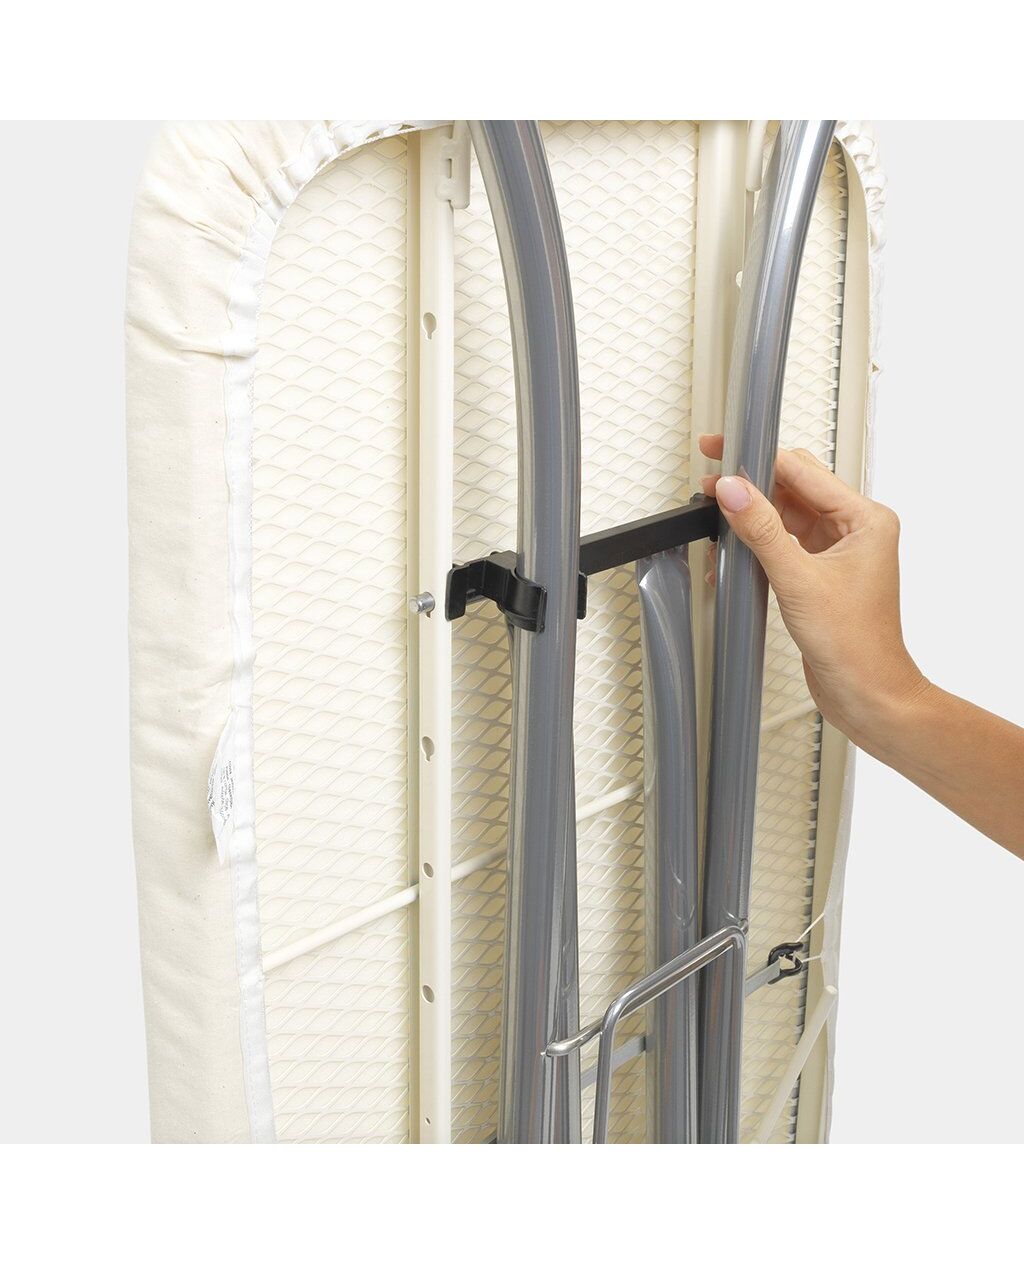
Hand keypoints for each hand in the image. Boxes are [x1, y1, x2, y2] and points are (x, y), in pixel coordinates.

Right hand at [698, 433, 929, 756]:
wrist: (868, 694)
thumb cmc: (856, 645)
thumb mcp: (799, 580)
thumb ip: (761, 530)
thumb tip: (733, 491)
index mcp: (866, 520)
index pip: (804, 471)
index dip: (760, 458)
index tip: (725, 451)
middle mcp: (854, 531)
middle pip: (794, 488)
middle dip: (751, 483)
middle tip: (713, 476)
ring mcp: (836, 553)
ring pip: (784, 516)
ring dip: (751, 516)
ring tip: (715, 513)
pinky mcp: (818, 575)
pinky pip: (782, 545)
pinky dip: (755, 546)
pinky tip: (730, 552)